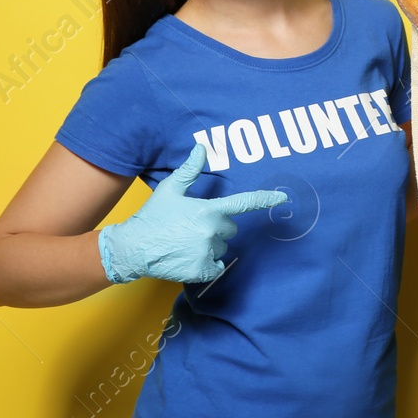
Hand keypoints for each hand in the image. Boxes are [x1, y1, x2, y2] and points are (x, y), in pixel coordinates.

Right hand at [98, 144, 288, 283]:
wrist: (134, 248)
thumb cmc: (152, 216)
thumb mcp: (170, 189)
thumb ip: (189, 170)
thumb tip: (201, 148)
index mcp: (209, 209)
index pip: (244, 203)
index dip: (265, 199)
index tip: (283, 197)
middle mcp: (213, 230)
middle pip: (230, 228)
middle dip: (216, 227)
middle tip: (192, 226)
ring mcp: (208, 252)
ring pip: (222, 247)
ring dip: (210, 245)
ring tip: (186, 241)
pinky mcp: (202, 270)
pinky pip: (216, 266)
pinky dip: (207, 264)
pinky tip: (189, 257)